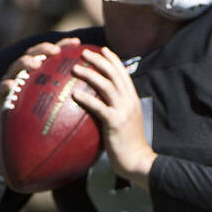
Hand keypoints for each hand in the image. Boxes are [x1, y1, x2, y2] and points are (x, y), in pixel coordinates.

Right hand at [0, 38, 80, 170]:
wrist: (10, 138)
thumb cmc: (36, 124)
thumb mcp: (54, 109)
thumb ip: (69, 99)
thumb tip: (97, 99)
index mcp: (39, 74)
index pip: (51, 55)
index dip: (63, 45)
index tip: (78, 42)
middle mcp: (24, 74)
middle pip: (33, 54)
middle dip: (43, 49)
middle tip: (56, 50)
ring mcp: (10, 82)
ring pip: (16, 67)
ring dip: (25, 62)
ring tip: (35, 63)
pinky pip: (1, 88)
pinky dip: (6, 85)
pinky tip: (12, 85)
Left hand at [71, 47, 155, 188]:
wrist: (137, 161)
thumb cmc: (129, 145)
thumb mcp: (126, 122)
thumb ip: (117, 109)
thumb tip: (102, 103)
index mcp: (132, 99)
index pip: (123, 74)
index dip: (113, 60)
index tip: (102, 49)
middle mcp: (129, 101)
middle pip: (114, 74)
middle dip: (99, 60)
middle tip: (83, 53)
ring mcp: (123, 111)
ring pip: (106, 86)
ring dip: (90, 74)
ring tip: (75, 68)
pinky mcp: (115, 123)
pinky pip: (99, 106)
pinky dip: (87, 98)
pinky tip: (74, 94)